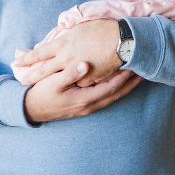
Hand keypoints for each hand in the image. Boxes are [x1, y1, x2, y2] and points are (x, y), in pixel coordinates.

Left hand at [12, 19, 123, 86]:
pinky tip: (71, 83)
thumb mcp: (80, 27)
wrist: (123, 40)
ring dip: (50, 82)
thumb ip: (67, 34)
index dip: (26, 58)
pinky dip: (77, 82)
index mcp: (62, 44)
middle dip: (30, 76)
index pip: (38, 52)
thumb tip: (59, 34)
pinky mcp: (89, 79)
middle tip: (21, 81)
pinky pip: (80, 83)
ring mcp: (77, 70)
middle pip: (43, 70)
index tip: (16, 61)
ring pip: (60, 79)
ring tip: (39, 85)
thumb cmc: (103, 29)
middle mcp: (66, 58)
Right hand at [24, 63, 142, 122]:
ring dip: (125, 87)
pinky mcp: (83, 105)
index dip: (123, 77)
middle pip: (116, 94)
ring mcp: (87, 107)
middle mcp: (89, 105)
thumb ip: (70, 73)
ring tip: (135, 77)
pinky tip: (117, 83)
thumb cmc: (41, 94)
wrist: (31, 109)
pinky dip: (114, 89)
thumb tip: (86, 64)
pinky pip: (104, 97)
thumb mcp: (53, 82)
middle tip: (144, 71)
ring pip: (112, 97)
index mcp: (84, 99)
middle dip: (130, 84)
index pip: (110, 87)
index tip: (133, 64)